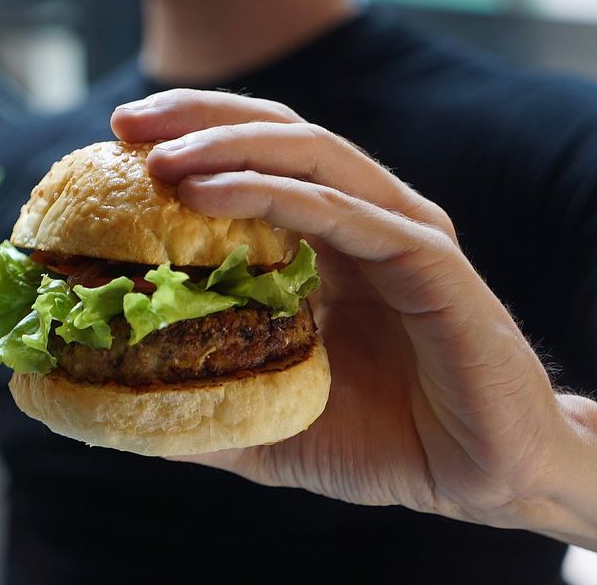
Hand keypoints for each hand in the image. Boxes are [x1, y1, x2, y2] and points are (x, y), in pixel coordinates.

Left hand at [111, 90, 596, 544]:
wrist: (484, 478)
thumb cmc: (379, 443)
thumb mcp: (266, 418)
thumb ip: (199, 400)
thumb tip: (113, 402)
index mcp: (328, 238)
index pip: (256, 158)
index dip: (190, 136)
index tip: (114, 140)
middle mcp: (365, 217)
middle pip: (278, 133)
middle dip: (198, 118)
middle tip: (123, 124)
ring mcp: (400, 232)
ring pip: (310, 155)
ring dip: (227, 147)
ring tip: (159, 159)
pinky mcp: (429, 261)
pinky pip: (343, 211)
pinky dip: (273, 193)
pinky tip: (207, 194)